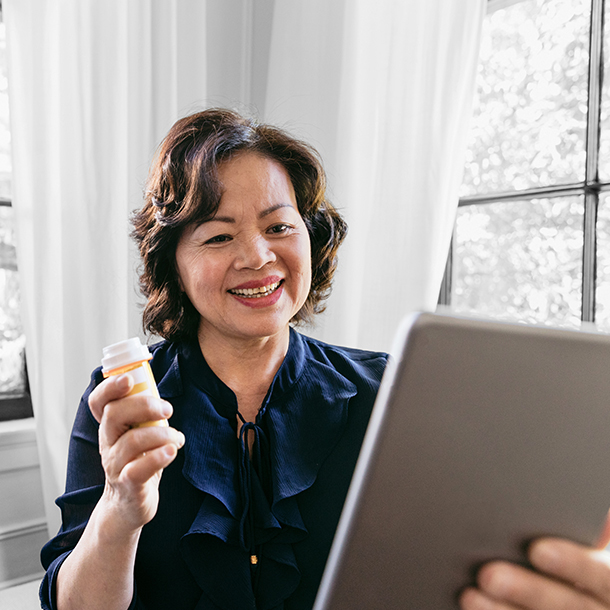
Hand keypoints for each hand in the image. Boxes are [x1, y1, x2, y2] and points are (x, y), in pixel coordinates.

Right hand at [88, 374, 184, 534]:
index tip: (130, 379)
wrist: (128, 506)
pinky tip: (172, 451)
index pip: (99, 401)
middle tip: (168, 410)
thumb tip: (159, 385)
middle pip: (114, 414)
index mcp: (110, 426)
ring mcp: (115, 465)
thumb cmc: (138, 462)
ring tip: (177, 439)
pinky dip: (158, 457)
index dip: (109, 386)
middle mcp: (108, 443)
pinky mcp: (128, 485)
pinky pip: (138, 469)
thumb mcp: (139, 433)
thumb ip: (145, 412)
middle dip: (144, 405)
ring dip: (162, 434)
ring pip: (131, 441)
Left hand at [460, 523, 609, 609]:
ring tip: (470, 597)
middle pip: (569, 606)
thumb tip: (581, 491)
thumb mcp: (594, 553)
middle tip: (489, 575)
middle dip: (527, 590)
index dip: (573, 563)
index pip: (601, 575)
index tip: (537, 550)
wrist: (591, 602)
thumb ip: (580, 530)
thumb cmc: (582, 568)